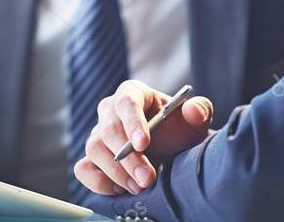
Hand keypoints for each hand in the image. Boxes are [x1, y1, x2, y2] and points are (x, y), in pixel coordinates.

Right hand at [74, 80, 212, 195]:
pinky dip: (99, 181)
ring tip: (140, 187)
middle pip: (109, 129)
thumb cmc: (180, 130)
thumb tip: (193, 110)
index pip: (126, 102)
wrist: (173, 152)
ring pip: (94, 148)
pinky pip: (83, 169)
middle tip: (147, 178)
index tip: (143, 144)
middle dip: (128, 157)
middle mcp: (110, 111)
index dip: (133, 122)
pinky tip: (121, 189)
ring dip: (116, 172)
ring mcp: (98, 134)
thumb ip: (200, 110)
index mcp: (133, 93)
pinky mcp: (92, 158)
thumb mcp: (195, 120)